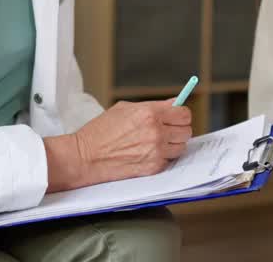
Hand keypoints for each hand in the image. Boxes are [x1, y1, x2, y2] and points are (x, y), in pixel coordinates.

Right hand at [44, 100, 192, 191]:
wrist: (85, 156)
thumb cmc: (100, 131)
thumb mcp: (125, 108)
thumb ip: (152, 106)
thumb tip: (173, 104)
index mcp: (150, 113)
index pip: (183, 113)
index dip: (181, 115)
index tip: (177, 117)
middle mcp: (156, 132)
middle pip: (186, 131)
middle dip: (178, 130)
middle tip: (168, 130)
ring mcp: (156, 151)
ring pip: (181, 147)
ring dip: (172, 145)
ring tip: (155, 143)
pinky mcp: (153, 168)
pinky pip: (169, 160)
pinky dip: (162, 158)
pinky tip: (147, 154)